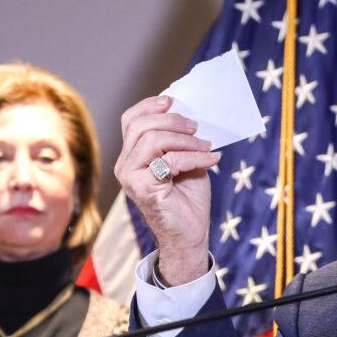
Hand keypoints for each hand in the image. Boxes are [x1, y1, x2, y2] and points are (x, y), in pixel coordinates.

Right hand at [115, 96, 220, 284]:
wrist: (190, 234)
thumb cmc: (187, 198)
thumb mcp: (185, 160)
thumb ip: (179, 140)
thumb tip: (190, 114)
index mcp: (132, 156)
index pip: (130, 121)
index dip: (149, 106)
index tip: (173, 102)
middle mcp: (125, 165)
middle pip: (140, 126)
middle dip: (173, 121)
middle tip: (197, 128)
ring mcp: (130, 177)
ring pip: (152, 140)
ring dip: (185, 140)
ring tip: (206, 146)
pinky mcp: (142, 188)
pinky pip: (169, 161)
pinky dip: (194, 157)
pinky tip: (211, 160)